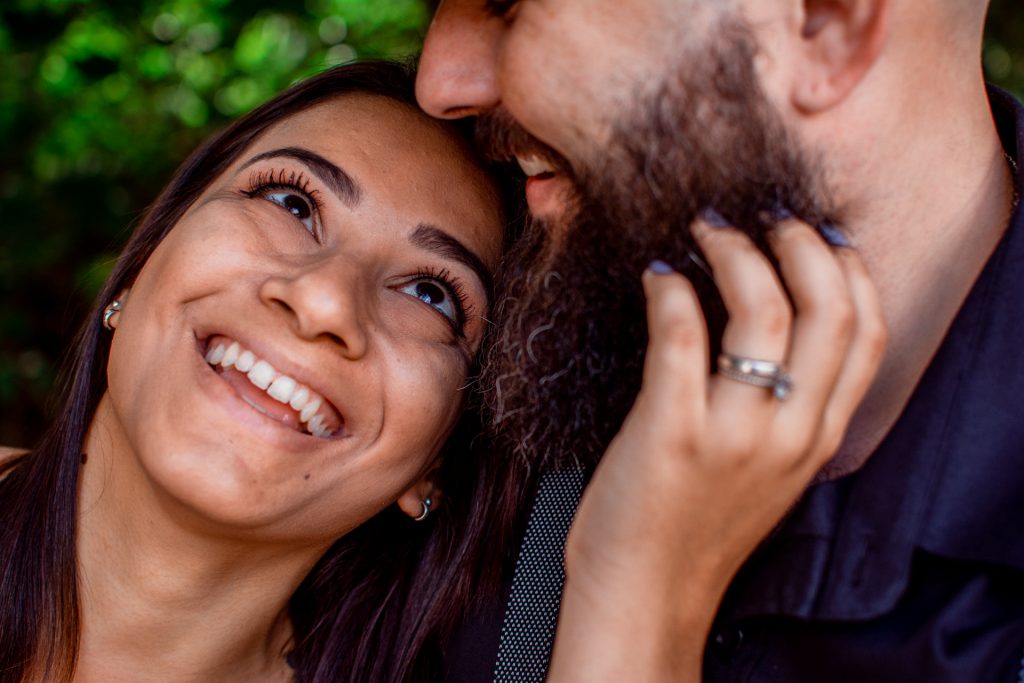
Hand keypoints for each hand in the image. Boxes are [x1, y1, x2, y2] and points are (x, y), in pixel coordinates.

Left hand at [549, 216, 886, 680]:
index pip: (867, 330)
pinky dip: (671, 291)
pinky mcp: (672, 433)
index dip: (847, 267)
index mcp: (820, 435)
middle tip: (760, 219)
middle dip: (798, 242)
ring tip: (704, 232)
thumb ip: (789, 405)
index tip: (815, 234)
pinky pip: (682, 337)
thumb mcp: (772, 468)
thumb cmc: (697, 522)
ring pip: (762, 311)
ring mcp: (734, 433)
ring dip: (733, 252)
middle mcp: (791, 432)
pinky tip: (657, 276)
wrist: (645, 591)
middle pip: (828, 307)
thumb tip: (777, 316)